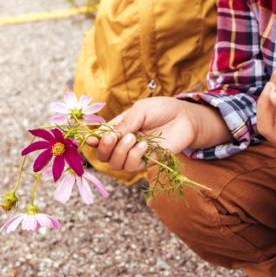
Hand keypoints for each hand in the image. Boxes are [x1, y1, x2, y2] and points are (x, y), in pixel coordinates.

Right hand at [86, 98, 201, 173]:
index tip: (90, 140)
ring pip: (115, 165)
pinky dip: (135, 157)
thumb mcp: (139, 111)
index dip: (92, 142)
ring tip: (134, 138)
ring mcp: (135, 154)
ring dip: (120, 152)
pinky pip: (132, 167)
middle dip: (104, 149)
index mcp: (118, 128)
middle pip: (103, 156)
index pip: (99, 140)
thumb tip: (103, 137)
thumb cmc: (162, 110)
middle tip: (113, 138)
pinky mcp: (148, 162)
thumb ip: (123, 125)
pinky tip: (145, 146)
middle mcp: (124, 143)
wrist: (185, 117)